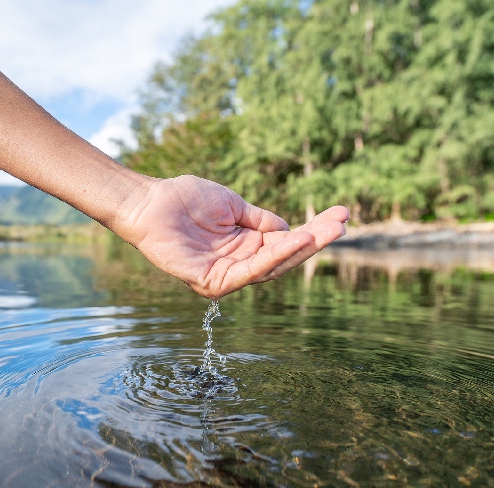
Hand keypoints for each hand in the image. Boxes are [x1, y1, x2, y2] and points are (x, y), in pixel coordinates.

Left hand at [121, 175, 348, 298]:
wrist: (150, 201)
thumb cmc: (186, 199)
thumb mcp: (233, 206)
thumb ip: (261, 220)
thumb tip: (291, 229)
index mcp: (244, 247)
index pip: (285, 244)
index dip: (313, 231)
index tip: (340, 215)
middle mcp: (237, 265)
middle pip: (284, 258)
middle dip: (315, 240)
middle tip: (343, 223)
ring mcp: (224, 276)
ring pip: (271, 268)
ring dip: (300, 250)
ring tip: (325, 231)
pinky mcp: (209, 282)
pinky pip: (247, 273)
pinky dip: (272, 258)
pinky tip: (294, 240)